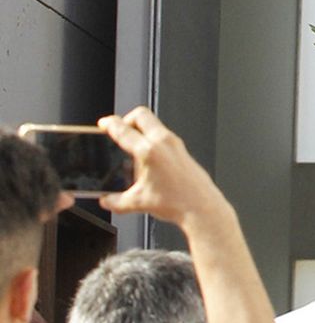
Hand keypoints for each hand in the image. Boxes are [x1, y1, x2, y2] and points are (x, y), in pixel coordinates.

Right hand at [99, 110, 232, 233]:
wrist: (202, 207)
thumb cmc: (176, 203)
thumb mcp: (138, 203)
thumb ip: (116, 201)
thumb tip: (106, 200)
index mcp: (149, 151)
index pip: (124, 130)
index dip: (110, 124)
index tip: (103, 123)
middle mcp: (163, 142)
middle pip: (141, 115)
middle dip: (127, 118)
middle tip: (119, 129)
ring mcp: (175, 144)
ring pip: (154, 124)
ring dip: (141, 128)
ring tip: (132, 146)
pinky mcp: (182, 149)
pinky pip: (163, 135)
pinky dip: (152, 138)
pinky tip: (148, 158)